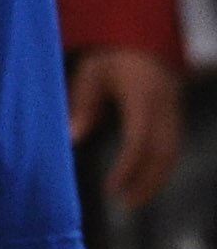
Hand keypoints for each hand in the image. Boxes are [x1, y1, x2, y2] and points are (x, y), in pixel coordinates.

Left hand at [67, 43, 186, 207]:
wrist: (143, 43)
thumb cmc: (111, 59)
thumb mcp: (90, 73)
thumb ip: (82, 103)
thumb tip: (72, 138)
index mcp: (142, 95)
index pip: (139, 139)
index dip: (127, 167)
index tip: (111, 189)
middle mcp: (164, 106)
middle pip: (161, 153)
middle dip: (145, 182)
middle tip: (124, 204)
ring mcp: (174, 112)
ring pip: (172, 154)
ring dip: (155, 180)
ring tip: (132, 201)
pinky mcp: (176, 118)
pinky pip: (173, 148)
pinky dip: (161, 169)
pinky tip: (144, 184)